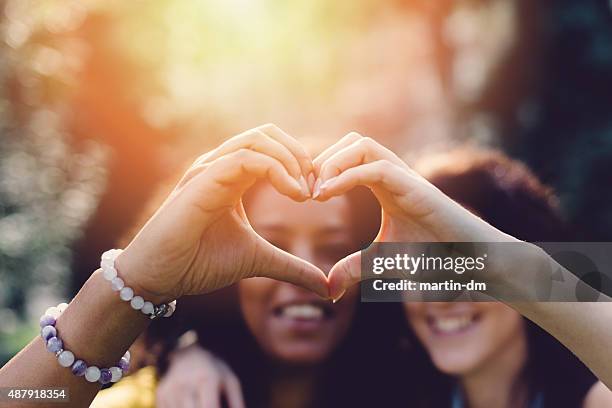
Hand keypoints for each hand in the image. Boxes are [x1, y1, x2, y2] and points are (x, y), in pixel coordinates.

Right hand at [116, 124, 327, 302]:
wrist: (160, 278)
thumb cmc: (199, 263)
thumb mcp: (258, 261)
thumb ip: (291, 267)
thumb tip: (325, 287)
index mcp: (233, 178)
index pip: (272, 148)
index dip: (300, 164)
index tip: (317, 194)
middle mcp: (221, 167)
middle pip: (267, 134)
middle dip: (299, 154)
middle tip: (315, 186)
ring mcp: (210, 170)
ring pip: (258, 139)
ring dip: (290, 160)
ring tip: (304, 192)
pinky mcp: (202, 180)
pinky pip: (245, 159)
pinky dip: (275, 169)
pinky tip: (292, 193)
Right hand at [157, 345, 243, 407]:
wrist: (186, 354)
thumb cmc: (213, 370)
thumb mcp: (230, 380)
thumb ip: (236, 402)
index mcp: (206, 380)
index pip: (209, 407)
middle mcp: (185, 385)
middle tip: (210, 405)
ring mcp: (170, 391)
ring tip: (199, 402)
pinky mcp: (160, 396)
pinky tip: (189, 403)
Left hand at [312, 132, 517, 299]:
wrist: (472, 261)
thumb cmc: (435, 256)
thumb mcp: (383, 261)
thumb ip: (355, 268)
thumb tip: (329, 288)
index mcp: (385, 184)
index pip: (348, 157)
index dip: (322, 169)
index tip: (304, 195)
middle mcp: (394, 173)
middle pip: (352, 141)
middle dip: (323, 159)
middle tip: (306, 190)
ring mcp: (406, 177)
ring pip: (362, 144)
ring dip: (333, 162)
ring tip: (316, 191)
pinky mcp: (416, 187)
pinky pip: (377, 168)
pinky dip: (347, 175)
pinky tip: (328, 194)